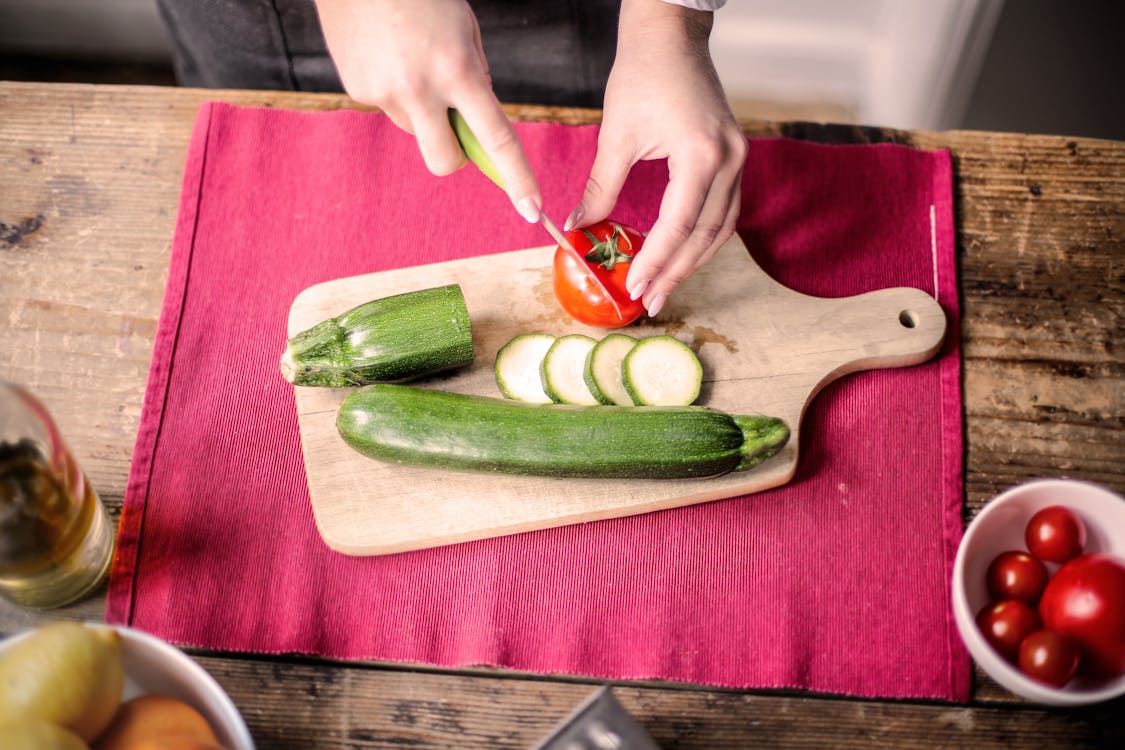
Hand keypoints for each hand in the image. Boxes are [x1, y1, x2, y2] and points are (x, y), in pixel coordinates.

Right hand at [315, 0, 542, 221]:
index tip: (531, 209)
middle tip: (457, 124)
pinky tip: (388, 54)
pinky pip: (389, 107)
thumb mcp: (465, 30)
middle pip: (446, 161)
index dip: (517, 178)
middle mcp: (418, 90)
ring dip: (423, 111)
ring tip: (412, 60)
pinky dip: (396, 90)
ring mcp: (383, 93)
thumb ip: (475, 79)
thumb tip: (475, 125)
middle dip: (457, 155)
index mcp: (456, 71)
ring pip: (416, 129)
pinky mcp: (357, 90)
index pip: (496, 139)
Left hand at [565, 0, 745, 315]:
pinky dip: (703, 237)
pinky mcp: (735, 158)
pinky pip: (724, 211)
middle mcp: (729, 161)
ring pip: (721, 229)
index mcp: (701, 155)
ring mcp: (739, 160)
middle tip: (649, 301)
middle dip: (676, 272)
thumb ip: (600, 189)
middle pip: (706, 236)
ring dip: (693, 261)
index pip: (679, 225)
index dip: (656, 261)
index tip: (634, 288)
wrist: (671, 36)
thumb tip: (578, 230)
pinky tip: (681, 255)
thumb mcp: (616, 136)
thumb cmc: (643, 75)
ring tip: (664, 287)